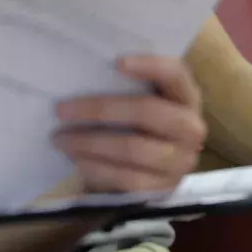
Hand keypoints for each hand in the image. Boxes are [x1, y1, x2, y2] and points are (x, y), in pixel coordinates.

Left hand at [55, 55, 206, 191]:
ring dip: (90, 143)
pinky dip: (96, 168)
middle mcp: (191, 129)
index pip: (176, 75)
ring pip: (133, 148)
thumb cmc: (138, 129)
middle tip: (62, 110)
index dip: (150, 66)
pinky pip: (126, 178)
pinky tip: (76, 160)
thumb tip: (83, 75)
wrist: (149, 177)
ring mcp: (180, 161)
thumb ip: (127, 89)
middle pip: (148, 112)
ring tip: (60, 138)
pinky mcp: (163, 189)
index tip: (117, 62)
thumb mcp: (142, 104)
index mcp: (187, 98)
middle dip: (100, 109)